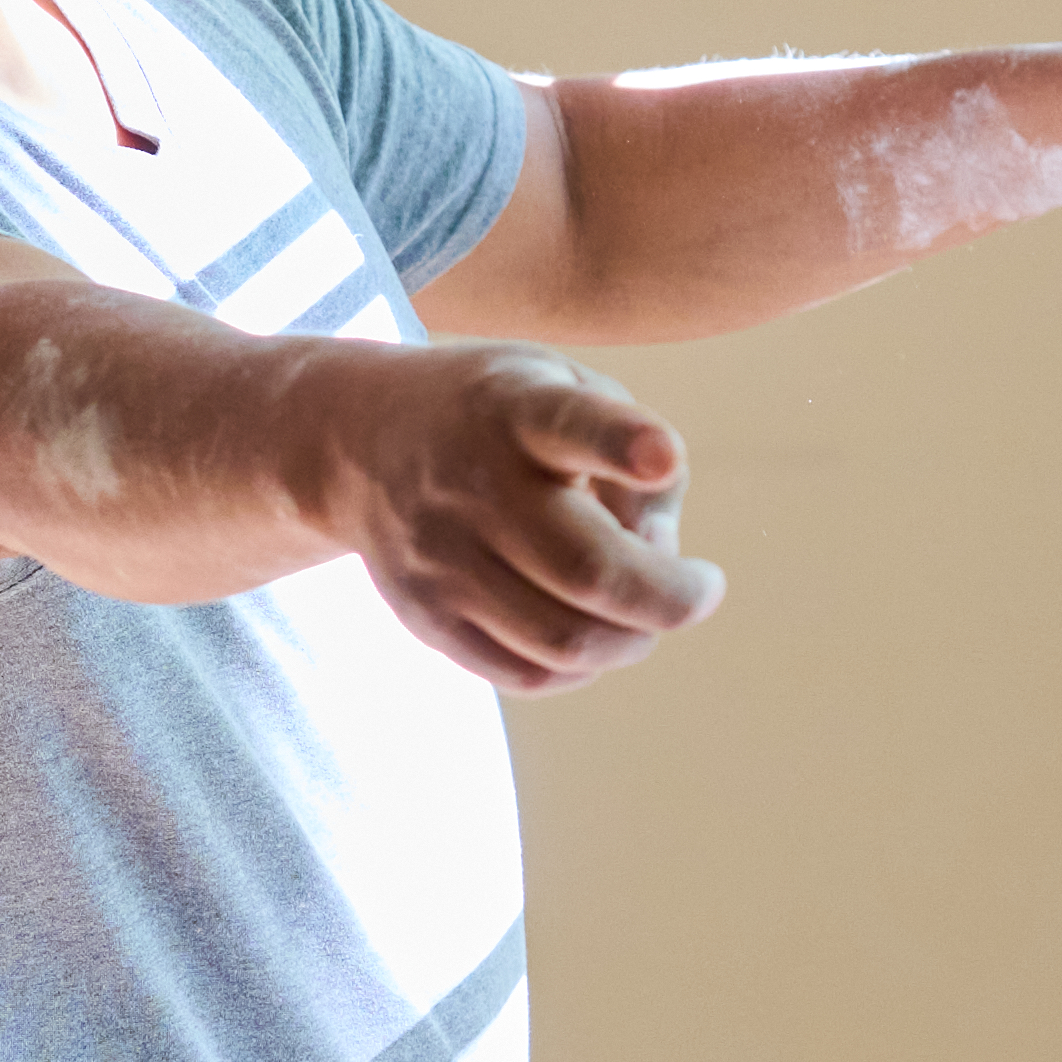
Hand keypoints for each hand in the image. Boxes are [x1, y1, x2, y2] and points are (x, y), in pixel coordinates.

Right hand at [323, 343, 725, 691]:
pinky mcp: (426, 615)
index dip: (622, 444)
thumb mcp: (567, 388)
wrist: (360, 441)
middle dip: (670, 597)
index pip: (569, 423)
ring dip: (631, 640)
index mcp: (517, 409)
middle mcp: (472, 484)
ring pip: (563, 639)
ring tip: (644, 614)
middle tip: (701, 590)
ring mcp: (442, 558)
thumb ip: (635, 460)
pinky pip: (525, 674)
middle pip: (586, 568)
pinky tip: (592, 635)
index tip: (661, 456)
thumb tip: (661, 559)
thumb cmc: (498, 416)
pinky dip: (580, 667)